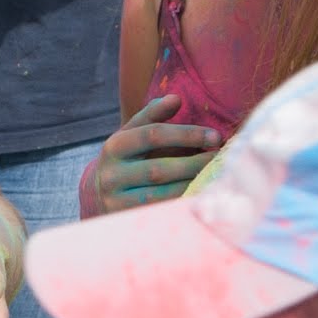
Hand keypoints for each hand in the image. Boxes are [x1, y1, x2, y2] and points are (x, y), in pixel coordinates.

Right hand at [88, 96, 221, 213]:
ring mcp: (116, 200)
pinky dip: (181, 202)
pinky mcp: (125, 220)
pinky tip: (200, 193)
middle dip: (194, 162)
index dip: (187, 134)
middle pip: (159, 168)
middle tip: (220, 158)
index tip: (215, 136)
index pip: (153, 135)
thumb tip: (176, 98)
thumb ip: (152, 116)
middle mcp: (110, 174)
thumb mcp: (131, 135)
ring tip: (215, 175)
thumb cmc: (125, 159)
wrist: (96, 196)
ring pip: (160, 193)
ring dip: (191, 184)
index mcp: (114, 146)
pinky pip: (159, 212)